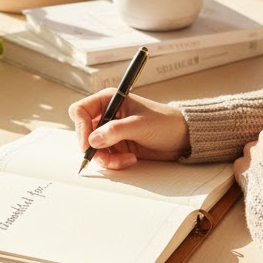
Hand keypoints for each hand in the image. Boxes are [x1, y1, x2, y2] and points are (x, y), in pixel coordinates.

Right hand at [69, 90, 190, 169]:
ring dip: (107, 158)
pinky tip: (130, 159)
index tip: (89, 144)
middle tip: (106, 157)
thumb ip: (116, 131)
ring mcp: (111, 131)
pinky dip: (114, 162)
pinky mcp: (117, 146)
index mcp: (109, 100)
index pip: (81, 111)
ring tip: (126, 159)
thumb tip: (93, 139)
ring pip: (94, 148)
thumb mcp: (140, 125)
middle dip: (94, 148)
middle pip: (84, 133)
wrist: (181, 138)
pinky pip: (105, 157)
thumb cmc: (165, 122)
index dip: (81, 127)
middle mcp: (107, 114)